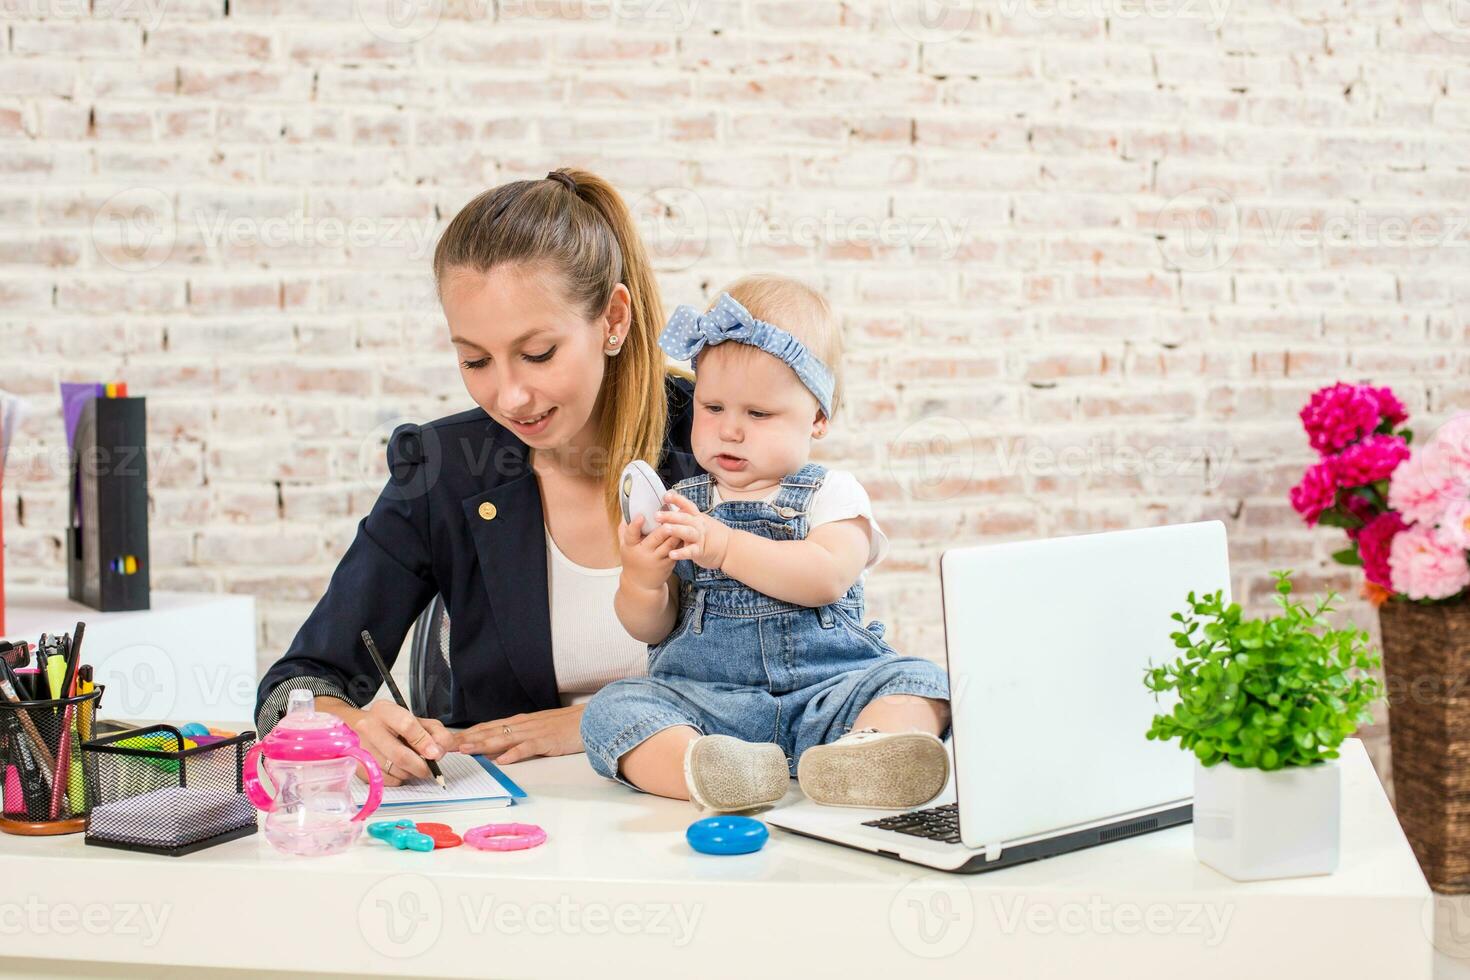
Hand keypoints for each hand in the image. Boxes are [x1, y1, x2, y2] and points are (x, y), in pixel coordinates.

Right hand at [325, 699, 457, 786]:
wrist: (353, 728)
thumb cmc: (390, 725)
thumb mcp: (415, 720)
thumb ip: (435, 732)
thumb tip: (440, 751)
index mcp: (384, 711)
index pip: (408, 726)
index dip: (425, 742)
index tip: (435, 754)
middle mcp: (367, 727)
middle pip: (399, 755)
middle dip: (421, 766)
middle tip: (429, 768)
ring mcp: (359, 748)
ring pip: (394, 770)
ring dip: (410, 773)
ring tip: (412, 766)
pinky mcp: (356, 766)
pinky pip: (385, 780)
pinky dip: (397, 779)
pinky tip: (397, 769)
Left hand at [456, 705, 586, 764]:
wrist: (591, 718)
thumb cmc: (565, 726)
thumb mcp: (538, 730)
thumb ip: (518, 739)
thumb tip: (499, 752)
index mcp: (519, 723)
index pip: (488, 727)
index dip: (468, 734)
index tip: (449, 741)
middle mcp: (522, 725)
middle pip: (490, 731)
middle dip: (467, 739)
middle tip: (446, 745)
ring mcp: (534, 732)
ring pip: (503, 738)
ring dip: (483, 744)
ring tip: (466, 750)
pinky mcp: (547, 741)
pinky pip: (528, 748)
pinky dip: (514, 753)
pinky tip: (503, 760)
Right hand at [618, 516, 678, 591]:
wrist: (641, 585)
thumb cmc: (633, 561)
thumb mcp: (625, 547)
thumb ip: (624, 531)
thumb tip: (625, 513)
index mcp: (631, 547)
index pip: (631, 535)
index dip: (636, 525)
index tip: (641, 516)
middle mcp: (644, 553)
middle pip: (656, 537)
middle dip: (664, 526)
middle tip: (670, 514)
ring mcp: (658, 560)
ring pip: (670, 543)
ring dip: (676, 531)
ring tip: (681, 519)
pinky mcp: (668, 564)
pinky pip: (676, 549)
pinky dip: (680, 540)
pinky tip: (685, 530)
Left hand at [655, 492, 731, 569]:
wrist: (730, 548)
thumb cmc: (713, 534)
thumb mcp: (702, 521)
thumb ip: (689, 515)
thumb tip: (675, 507)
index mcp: (697, 517)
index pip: (687, 505)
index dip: (677, 499)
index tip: (666, 495)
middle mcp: (698, 525)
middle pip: (684, 518)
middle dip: (670, 515)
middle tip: (657, 515)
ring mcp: (700, 538)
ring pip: (687, 532)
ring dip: (676, 530)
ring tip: (665, 529)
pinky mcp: (700, 551)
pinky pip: (690, 552)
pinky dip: (681, 553)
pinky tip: (672, 554)